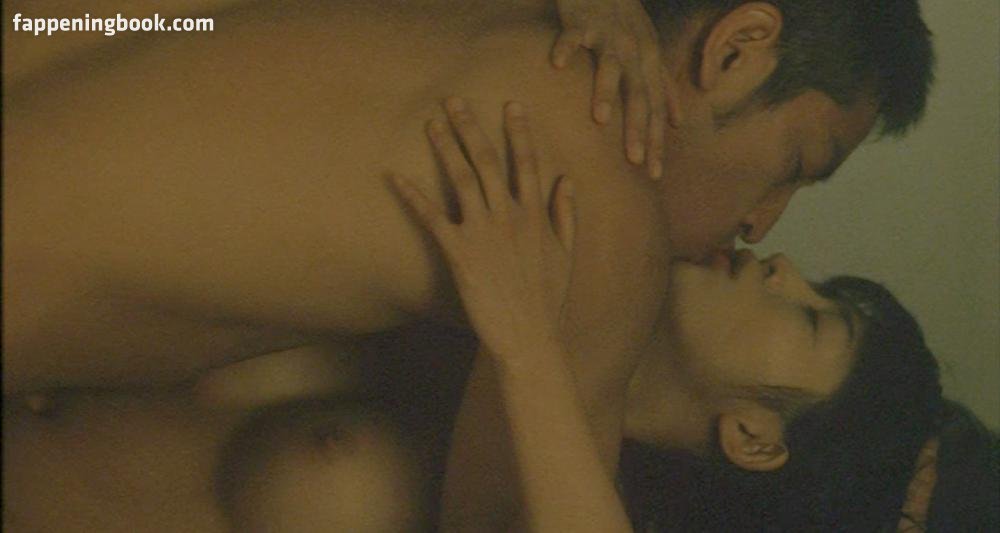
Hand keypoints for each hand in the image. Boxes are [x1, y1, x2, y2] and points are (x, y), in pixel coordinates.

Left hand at [391, 98, 575, 362]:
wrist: (528, 336)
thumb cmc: (548, 299)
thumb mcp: (566, 254)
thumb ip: (566, 215)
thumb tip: (566, 180)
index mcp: (536, 215)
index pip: (527, 163)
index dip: (518, 131)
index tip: (510, 105)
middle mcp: (510, 217)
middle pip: (488, 161)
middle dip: (471, 127)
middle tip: (454, 100)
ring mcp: (483, 233)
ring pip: (462, 179)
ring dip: (445, 148)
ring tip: (432, 124)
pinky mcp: (459, 254)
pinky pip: (432, 217)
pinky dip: (412, 195)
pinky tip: (395, 176)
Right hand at [552, 0, 673, 178]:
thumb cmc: (627, 21)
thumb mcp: (651, 52)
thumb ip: (663, 87)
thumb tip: (678, 122)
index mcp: (648, 64)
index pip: (656, 109)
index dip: (657, 141)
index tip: (654, 174)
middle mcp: (633, 52)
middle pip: (639, 94)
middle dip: (637, 128)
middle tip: (635, 160)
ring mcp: (608, 36)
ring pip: (609, 66)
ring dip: (605, 90)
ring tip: (600, 119)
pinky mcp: (582, 22)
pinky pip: (572, 36)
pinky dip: (566, 48)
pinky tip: (558, 65)